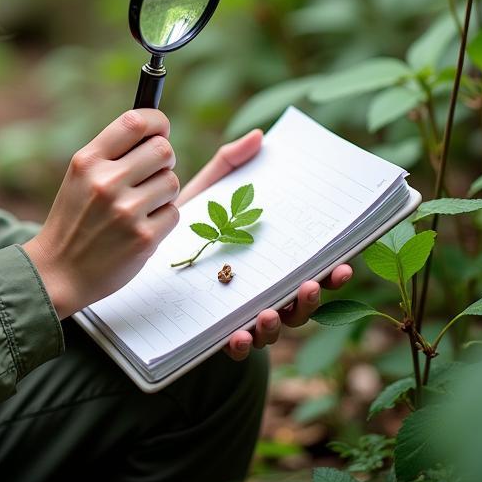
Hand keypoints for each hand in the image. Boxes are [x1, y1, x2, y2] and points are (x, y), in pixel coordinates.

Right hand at [22, 109, 180, 318]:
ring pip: (172, 182)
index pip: (135, 122)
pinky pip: (173, 213)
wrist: (58, 272)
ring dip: (164, 191)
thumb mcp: (80, 177)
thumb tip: (157, 131)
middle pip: (163, 150)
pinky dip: (163, 218)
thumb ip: (112, 153)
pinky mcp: (144, 238)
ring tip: (141, 204)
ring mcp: (126, 211)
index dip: (157, 121)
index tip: (160, 130)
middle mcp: (106, 182)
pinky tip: (141, 227)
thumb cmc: (75, 219)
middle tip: (153, 171)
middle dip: (164, 159)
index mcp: (88, 161)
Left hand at [172, 129, 353, 360]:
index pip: (310, 267)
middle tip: (314, 284)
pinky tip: (238, 335)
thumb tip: (258, 136)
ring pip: (273, 327)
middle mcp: (263, 289)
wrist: (138, 254)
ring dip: (278, 321)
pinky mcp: (215, 332)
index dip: (331, 269)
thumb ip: (230, 167)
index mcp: (269, 259)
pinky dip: (242, 343)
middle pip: (299, 301)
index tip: (343, 263)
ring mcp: (242, 314)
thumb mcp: (208, 194)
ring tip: (270, 310)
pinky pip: (235, 345)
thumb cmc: (186, 224)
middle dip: (312, 296)